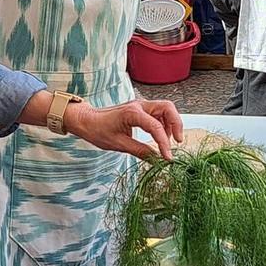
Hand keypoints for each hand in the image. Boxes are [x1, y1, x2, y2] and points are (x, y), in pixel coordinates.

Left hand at [65, 98, 183, 159]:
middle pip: (168, 108)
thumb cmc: (98, 130)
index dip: (164, 143)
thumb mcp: (118, 145)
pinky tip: (160, 137)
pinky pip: (158, 113)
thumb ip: (140, 151)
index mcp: (132, 113)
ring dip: (171, 124)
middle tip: (178, 141)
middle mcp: (139, 105)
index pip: (156, 127)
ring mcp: (140, 106)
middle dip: (176, 124)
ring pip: (165, 109)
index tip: (168, 157)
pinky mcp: (140, 109)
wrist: (86, 120)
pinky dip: (164, 124)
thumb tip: (157, 159)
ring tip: (167, 142)